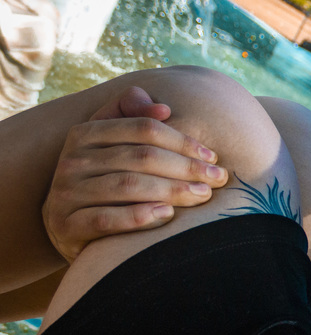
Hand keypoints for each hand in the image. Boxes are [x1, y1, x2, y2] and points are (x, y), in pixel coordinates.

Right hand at [41, 86, 227, 261]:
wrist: (67, 225)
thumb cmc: (104, 177)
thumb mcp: (112, 142)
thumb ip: (132, 114)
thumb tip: (163, 107)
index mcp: (85, 133)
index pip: (143, 128)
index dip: (182, 141)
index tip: (213, 156)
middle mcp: (73, 161)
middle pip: (141, 157)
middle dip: (186, 167)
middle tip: (218, 178)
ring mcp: (67, 194)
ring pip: (127, 186)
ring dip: (172, 190)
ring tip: (203, 195)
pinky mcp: (68, 226)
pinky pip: (107, 219)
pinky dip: (139, 216)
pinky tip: (167, 215)